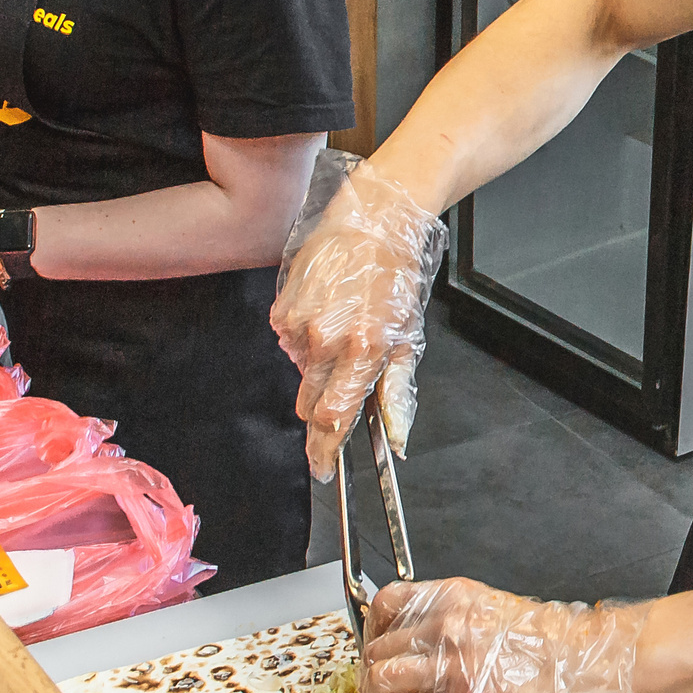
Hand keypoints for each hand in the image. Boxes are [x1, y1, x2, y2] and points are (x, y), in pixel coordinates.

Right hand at [270, 160, 446, 479]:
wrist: (375, 222)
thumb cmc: (397, 276)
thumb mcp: (409, 336)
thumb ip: (397, 391)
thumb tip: (397, 440)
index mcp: (363, 350)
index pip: (334, 420)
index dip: (325, 452)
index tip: (324, 470)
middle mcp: (326, 340)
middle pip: (310, 404)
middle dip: (324, 407)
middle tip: (343, 384)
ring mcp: (300, 324)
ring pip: (300, 372)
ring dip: (318, 366)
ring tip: (343, 331)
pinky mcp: (282, 308)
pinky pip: (289, 342)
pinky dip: (305, 339)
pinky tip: (327, 314)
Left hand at [360, 578, 675, 692]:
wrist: (591, 664)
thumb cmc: (556, 643)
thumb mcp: (496, 610)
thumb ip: (454, 619)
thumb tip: (420, 642)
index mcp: (455, 598)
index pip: (387, 603)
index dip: (372, 630)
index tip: (376, 647)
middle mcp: (447, 628)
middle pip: (377, 648)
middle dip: (373, 675)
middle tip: (384, 692)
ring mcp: (452, 668)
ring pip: (380, 682)